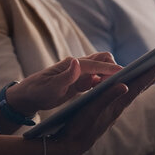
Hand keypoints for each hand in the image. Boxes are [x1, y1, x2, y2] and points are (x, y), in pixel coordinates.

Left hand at [6, 53, 121, 115]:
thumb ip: (65, 76)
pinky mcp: (80, 81)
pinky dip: (107, 81)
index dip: (111, 69)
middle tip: (125, 80)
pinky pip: (98, 78)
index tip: (126, 74)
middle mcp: (77, 66)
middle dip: (115, 67)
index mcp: (72, 65)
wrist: (29, 95)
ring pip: (102, 67)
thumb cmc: (38, 91)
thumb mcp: (50, 88)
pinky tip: (112, 90)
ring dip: (112, 74)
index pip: (96, 64)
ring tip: (124, 84)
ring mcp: (80, 72)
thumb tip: (76, 61)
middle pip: (103, 59)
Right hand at [48, 62, 154, 154]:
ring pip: (130, 94)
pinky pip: (122, 99)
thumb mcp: (91, 109)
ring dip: (140, 83)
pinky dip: (128, 90)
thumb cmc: (79, 127)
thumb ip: (107, 96)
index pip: (136, 87)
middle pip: (137, 90)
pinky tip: (127, 88)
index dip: (148, 75)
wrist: (71, 146)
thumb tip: (126, 85)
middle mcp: (117, 109)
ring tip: (149, 75)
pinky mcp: (106, 115)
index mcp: (116, 106)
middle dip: (149, 77)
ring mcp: (112, 112)